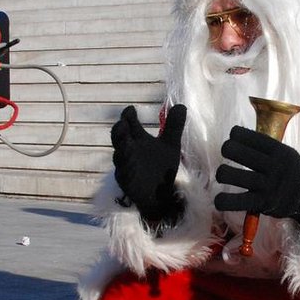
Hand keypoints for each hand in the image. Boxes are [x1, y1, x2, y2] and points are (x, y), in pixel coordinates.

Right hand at [111, 104, 185, 225]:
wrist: (160, 194)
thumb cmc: (162, 166)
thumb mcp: (170, 144)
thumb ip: (174, 126)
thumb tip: (181, 105)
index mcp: (137, 139)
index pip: (129, 123)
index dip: (128, 116)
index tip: (130, 110)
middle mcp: (128, 150)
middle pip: (118, 137)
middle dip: (119, 131)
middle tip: (122, 124)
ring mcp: (125, 165)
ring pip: (119, 156)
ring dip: (122, 151)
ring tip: (126, 147)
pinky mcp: (126, 181)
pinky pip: (123, 174)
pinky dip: (125, 171)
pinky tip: (129, 168)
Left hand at [214, 126, 299, 221]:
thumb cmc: (287, 172)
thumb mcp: (285, 154)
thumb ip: (265, 145)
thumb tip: (236, 133)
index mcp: (280, 151)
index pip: (248, 137)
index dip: (235, 135)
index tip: (234, 138)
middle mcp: (274, 167)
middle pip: (235, 151)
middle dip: (227, 149)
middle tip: (228, 153)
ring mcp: (268, 186)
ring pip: (229, 175)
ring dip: (222, 173)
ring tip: (224, 175)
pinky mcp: (262, 203)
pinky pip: (235, 201)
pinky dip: (222, 201)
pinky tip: (219, 199)